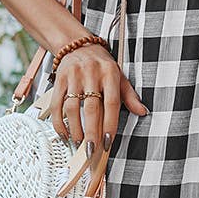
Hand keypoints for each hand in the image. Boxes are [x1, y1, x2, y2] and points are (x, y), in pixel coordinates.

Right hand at [49, 43, 147, 177]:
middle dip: (91, 133)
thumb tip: (142, 112)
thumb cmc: (102, 65)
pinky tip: (64, 133)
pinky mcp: (58, 80)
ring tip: (79, 143)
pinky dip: (58, 122)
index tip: (108, 142)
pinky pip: (56, 104)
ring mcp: (73, 76)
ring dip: (74, 129)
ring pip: (71, 107)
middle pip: (91, 108)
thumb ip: (130, 96)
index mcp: (110, 74)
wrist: (78, 46)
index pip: (112, 103)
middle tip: (92, 151)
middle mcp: (91, 74)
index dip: (110, 124)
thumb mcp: (119, 76)